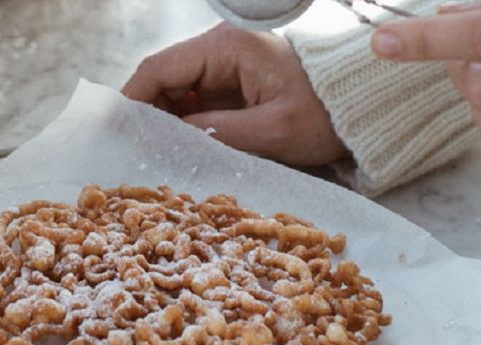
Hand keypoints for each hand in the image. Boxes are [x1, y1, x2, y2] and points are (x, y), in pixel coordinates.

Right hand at [122, 23, 347, 165]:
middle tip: (133, 157)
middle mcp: (221, 49)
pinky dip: (186, 127)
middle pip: (162, 81)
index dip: (131, 101)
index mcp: (227, 47)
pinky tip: (182, 153)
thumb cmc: (327, 114)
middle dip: (146, 118)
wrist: (366, 105)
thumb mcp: (272, 132)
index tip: (114, 135)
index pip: (159, 69)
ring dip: (166, 126)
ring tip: (156, 160)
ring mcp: (227, 67)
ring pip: (177, 95)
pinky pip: (197, 104)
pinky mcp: (235, 86)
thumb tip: (167, 142)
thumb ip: (216, 135)